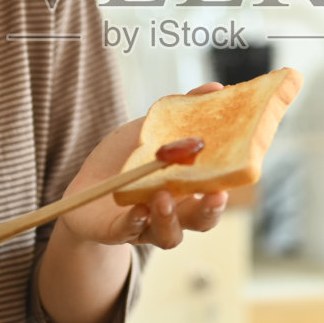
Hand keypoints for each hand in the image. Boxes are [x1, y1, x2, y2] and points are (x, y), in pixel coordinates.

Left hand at [57, 82, 231, 250]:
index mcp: (187, 191)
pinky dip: (134, 221)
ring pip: (168, 235)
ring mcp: (146, 226)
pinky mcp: (116, 232)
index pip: (214, 194)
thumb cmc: (126, 158)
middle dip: (209, 211)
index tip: (237, 173)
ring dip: (169, 218)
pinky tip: (137, 208)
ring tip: (163, 196)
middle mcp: (173, 214)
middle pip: (200, 221)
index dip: (226, 188)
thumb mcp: (153, 131)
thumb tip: (216, 87)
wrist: (86, 184)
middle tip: (216, 195)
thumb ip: (183, 113)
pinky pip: (129, 232)